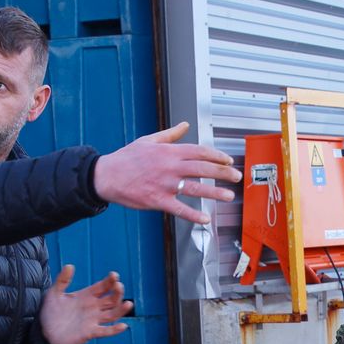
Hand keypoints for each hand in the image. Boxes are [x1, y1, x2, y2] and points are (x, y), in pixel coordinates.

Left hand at [38, 266, 131, 343]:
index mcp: (87, 296)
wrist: (44, 333)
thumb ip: (62, 280)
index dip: (110, 281)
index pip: (103, 286)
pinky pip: (105, 331)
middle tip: (119, 286)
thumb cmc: (51, 313)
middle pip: (111, 299)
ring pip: (112, 314)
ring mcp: (93, 320)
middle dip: (117, 292)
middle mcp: (93, 307)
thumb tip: (70, 265)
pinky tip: (123, 326)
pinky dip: (114, 330)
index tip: (114, 275)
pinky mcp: (90, 333)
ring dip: (121, 309)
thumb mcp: (54, 293)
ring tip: (128, 304)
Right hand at [92, 122, 240, 223]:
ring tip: (229, 196)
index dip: (217, 155)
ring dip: (215, 193)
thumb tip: (185, 125)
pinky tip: (206, 219)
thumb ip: (170, 134)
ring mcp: (165, 185)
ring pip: (195, 188)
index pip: (199, 151)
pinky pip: (179, 209)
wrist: (106, 175)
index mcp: (169, 152)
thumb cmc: (127, 158)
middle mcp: (170, 167)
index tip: (228, 160)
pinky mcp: (157, 201)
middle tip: (237, 177)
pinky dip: (193, 215)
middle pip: (203, 169)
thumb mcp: (149, 140)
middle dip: (223, 172)